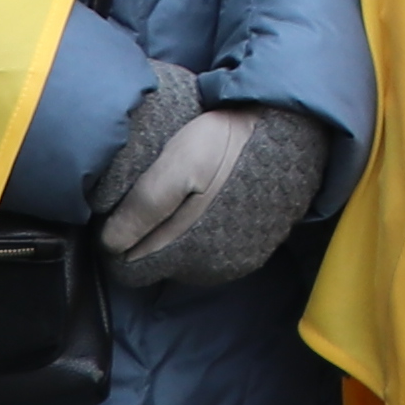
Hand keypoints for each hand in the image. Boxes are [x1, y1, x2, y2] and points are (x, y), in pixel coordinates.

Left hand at [104, 100, 332, 286]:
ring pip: (184, 262)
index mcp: (187, 252)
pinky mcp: (256, 251)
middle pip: (158, 266)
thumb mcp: (178, 164)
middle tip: (146, 200)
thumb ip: (143, 208)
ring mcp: (236, 263)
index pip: (131, 270)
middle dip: (144, 240)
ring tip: (177, 199)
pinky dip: (201, 236)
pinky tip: (205, 206)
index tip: (119, 215)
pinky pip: (212, 255)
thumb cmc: (229, 145)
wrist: (294, 135)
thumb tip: (110, 244)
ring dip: (173, 238)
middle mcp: (211, 269)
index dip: (118, 241)